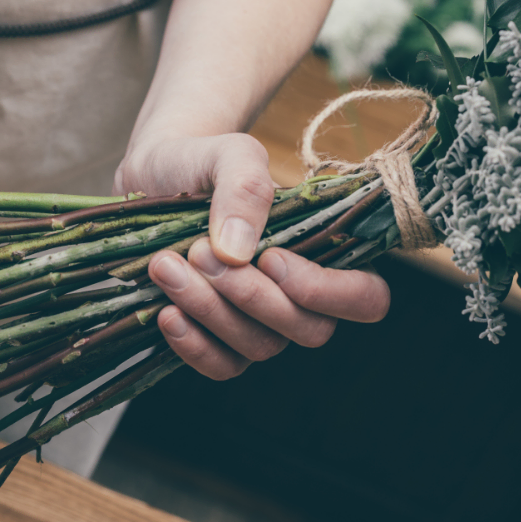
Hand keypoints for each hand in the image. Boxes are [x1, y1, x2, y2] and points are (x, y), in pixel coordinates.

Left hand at [116, 133, 390, 379]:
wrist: (153, 176)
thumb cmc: (205, 163)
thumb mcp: (230, 154)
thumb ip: (246, 186)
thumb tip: (239, 251)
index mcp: (327, 251)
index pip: (366, 298)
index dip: (329, 293)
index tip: (271, 257)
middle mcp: (302, 297)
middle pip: (310, 330)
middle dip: (253, 297)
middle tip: (200, 252)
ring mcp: (262, 324)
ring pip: (260, 348)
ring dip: (211, 312)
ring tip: (166, 265)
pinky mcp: (219, 339)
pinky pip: (223, 367)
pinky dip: (194, 346)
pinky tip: (166, 313)